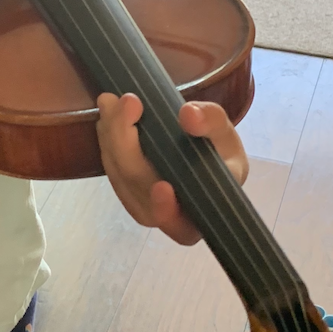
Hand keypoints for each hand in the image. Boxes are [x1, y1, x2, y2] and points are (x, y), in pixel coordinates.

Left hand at [96, 92, 248, 245]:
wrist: (200, 151)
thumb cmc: (220, 152)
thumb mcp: (225, 136)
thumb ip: (212, 123)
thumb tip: (189, 115)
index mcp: (202, 214)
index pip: (182, 228)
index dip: (167, 211)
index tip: (163, 186)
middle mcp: (169, 217)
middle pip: (140, 192)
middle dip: (129, 148)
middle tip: (128, 103)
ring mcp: (143, 204)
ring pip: (122, 180)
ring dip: (112, 140)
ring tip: (111, 102)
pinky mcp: (127, 188)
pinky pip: (113, 169)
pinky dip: (108, 140)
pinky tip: (107, 114)